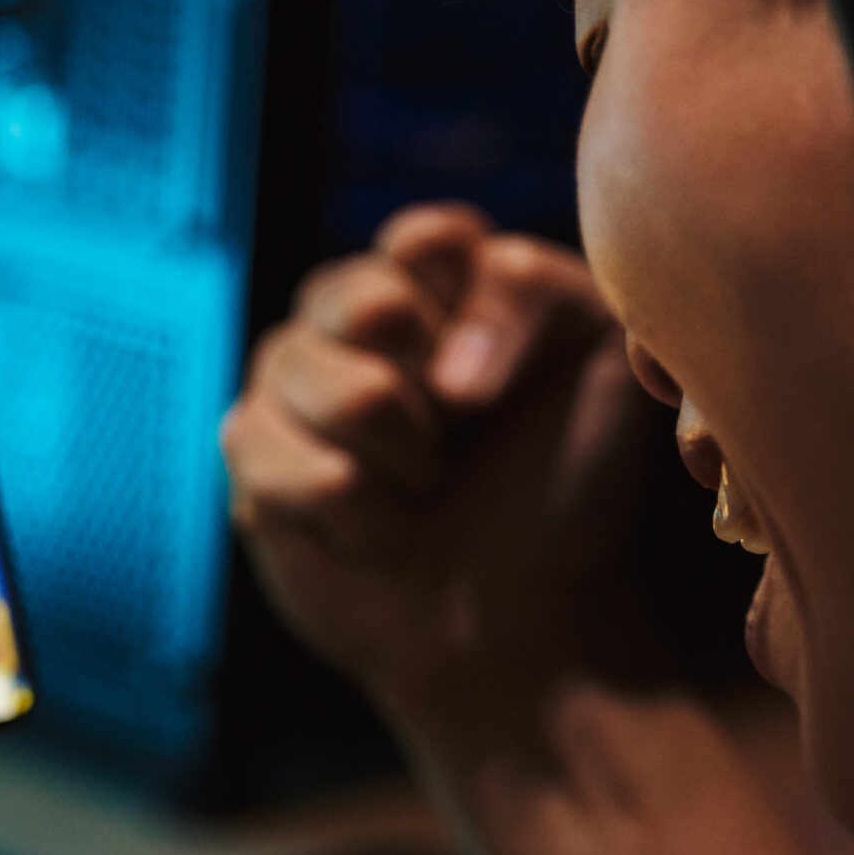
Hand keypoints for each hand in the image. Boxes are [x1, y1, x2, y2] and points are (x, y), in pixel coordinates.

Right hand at [223, 203, 665, 724]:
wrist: (522, 616)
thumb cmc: (565, 487)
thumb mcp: (603, 365)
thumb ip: (543, 295)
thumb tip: (446, 375)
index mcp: (442, 273)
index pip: (428, 238)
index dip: (474, 317)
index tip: (502, 390)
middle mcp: (356, 306)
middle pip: (369, 303)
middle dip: (434, 400)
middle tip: (461, 445)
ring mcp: (292, 372)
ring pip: (322, 382)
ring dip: (399, 463)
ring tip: (424, 490)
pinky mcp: (250, 446)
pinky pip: (268, 451)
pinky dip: (348, 513)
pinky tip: (376, 533)